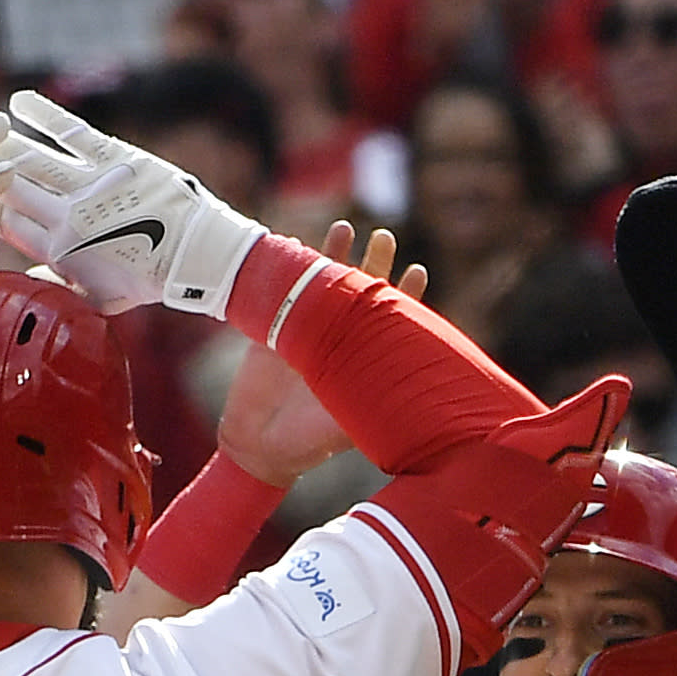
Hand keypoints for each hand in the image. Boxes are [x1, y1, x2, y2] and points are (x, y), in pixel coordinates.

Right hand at [0, 87, 266, 317]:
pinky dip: (41, 115)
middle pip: (7, 187)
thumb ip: (59, 287)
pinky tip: (16, 102)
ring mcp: (89, 187)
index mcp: (61, 254)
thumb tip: (26, 285)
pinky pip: (69, 133)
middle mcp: (67, 220)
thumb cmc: (151, 279)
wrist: (199, 256)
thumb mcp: (101, 298)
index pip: (6, 222)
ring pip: (29, 160)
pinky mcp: (114, 159)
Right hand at [215, 223, 416, 487]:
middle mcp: (339, 340)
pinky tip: (296, 240)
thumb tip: (407, 385)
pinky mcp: (274, 328)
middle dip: (375, 261)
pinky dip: (288, 264)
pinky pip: (281, 290)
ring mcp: (307, 331)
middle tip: (385, 237)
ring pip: (325, 282)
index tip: (417, 272)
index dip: (406, 295)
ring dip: (335, 253)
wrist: (259, 448)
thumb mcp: (347, 426)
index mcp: (363, 360)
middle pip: (362, 291)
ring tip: (345, 227)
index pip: (391, 319)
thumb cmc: (308, 444)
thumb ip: (370, 401)